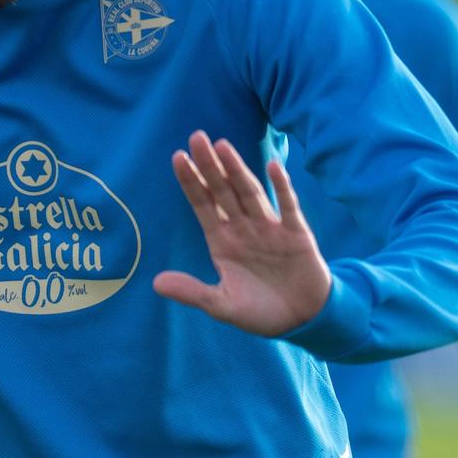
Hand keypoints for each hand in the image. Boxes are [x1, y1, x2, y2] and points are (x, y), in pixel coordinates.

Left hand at [153, 131, 332, 336]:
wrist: (302, 320)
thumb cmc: (260, 311)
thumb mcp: (221, 305)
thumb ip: (192, 292)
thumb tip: (156, 283)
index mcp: (223, 241)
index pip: (203, 205)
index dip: (191, 182)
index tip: (177, 158)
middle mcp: (244, 228)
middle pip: (223, 191)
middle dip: (210, 165)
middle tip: (195, 137)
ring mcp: (270, 228)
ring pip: (250, 192)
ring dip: (237, 169)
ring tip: (222, 145)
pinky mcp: (296, 234)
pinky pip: (288, 207)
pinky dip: (281, 187)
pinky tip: (272, 166)